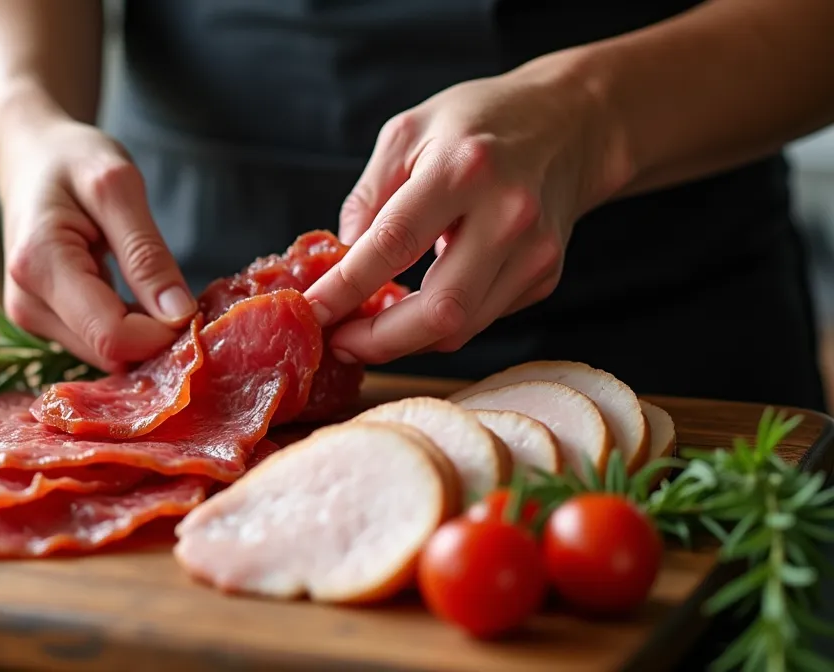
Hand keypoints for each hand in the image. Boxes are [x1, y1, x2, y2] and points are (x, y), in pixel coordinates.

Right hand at [0, 107, 196, 372]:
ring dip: (143, 333)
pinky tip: (136, 297)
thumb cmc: (72, 160)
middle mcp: (27, 305)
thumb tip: (178, 315)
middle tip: (181, 292)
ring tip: (155, 286)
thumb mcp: (118, 186)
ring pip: (106, 356)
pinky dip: (128, 329)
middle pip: (109, 353)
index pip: (112, 336)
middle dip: (155, 335)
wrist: (30, 157)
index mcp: (40, 266)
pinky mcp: (43, 323)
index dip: (162, 333)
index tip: (194, 305)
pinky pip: (98, 344)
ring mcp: (31, 319)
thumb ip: (146, 253)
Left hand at [304, 61, 629, 362]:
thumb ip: (369, 196)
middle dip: (379, 340)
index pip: (393, 243)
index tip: (311, 310)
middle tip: (340, 342)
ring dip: (405, 341)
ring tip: (367, 330)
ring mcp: (534, 250)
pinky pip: (481, 318)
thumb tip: (343, 262)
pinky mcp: (546, 275)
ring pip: (461, 327)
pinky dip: (439, 323)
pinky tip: (416, 306)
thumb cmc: (478, 122)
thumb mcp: (408, 133)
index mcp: (463, 167)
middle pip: (439, 308)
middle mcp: (507, 212)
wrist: (573, 122)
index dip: (345, 286)